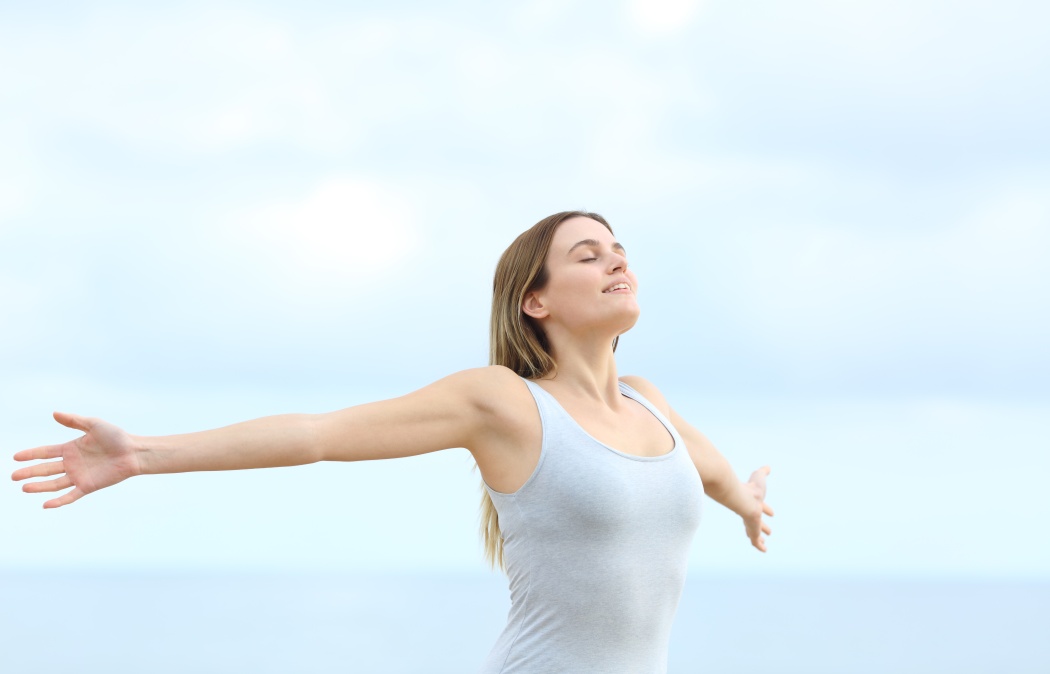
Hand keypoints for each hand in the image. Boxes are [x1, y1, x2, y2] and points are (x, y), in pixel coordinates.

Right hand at [11, 412, 141, 507]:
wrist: (134, 452)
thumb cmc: (117, 437)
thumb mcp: (94, 424)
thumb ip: (74, 420)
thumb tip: (54, 413)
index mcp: (71, 449)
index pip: (46, 452)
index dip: (31, 454)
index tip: (15, 457)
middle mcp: (72, 463)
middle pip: (45, 469)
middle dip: (29, 472)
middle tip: (13, 475)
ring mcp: (79, 476)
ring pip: (54, 483)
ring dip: (39, 486)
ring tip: (24, 487)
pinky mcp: (88, 486)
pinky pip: (70, 495)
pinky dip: (59, 501)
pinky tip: (46, 504)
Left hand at [742, 466, 773, 551]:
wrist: (739, 497)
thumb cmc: (750, 488)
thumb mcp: (759, 477)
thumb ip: (762, 472)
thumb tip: (767, 467)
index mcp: (752, 502)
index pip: (760, 507)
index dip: (766, 509)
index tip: (772, 513)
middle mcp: (750, 513)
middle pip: (757, 521)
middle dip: (763, 526)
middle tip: (769, 531)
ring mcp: (750, 523)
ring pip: (755, 532)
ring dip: (760, 537)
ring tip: (764, 543)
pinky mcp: (751, 530)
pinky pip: (755, 540)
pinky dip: (759, 545)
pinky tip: (764, 550)